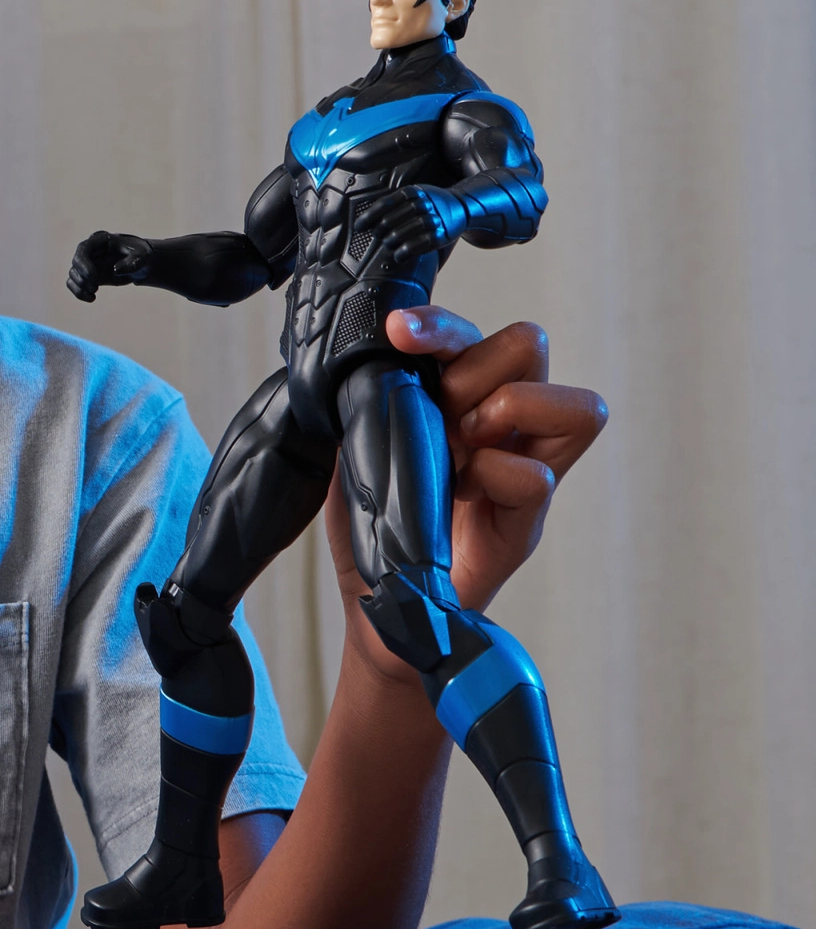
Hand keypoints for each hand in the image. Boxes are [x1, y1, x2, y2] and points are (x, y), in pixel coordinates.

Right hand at [68, 231, 154, 300]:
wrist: (141, 263)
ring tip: (94, 292)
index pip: (82, 250)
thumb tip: (116, 270)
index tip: (94, 278)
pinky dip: (79, 293)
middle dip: (82, 278)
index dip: (84, 265)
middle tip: (95, 287)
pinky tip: (91, 298)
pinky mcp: (89, 276)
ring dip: (80, 287)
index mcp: (99, 241)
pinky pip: (75, 284)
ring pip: (72, 275)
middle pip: (75, 264)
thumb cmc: (141, 254)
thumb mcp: (142, 255)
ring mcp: (88, 264)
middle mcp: (90, 252)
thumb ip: (132, 261)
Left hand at [323, 310, 607, 678]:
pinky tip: (459, 494)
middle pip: (532, 344)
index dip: (439, 323)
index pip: (469, 331)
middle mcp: (501, 424)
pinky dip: (495, 476)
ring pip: (578, 406)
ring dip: (508, 415)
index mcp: (455, 396)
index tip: (396, 333)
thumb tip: (352, 358)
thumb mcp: (350, 448)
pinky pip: (539, 479)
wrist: (376, 605)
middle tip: (437, 415)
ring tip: (459, 449)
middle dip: (475, 368)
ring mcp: (525, 469)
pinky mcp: (526, 522)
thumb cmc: (370, 521)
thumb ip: (361, 400)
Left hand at [343, 186, 458, 272]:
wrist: (462, 206)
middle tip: (377, 236)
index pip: (384, 204)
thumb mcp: (414, 194)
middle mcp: (423, 204)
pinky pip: (417, 246)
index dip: (368, 217)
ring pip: (401, 234)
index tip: (358, 227)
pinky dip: (404, 253)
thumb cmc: (429, 203)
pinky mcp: (441, 236)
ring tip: (388, 244)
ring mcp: (433, 220)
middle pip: (389, 221)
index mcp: (412, 192)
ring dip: (390, 242)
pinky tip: (398, 256)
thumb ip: (393, 203)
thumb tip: (365, 220)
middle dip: (379, 231)